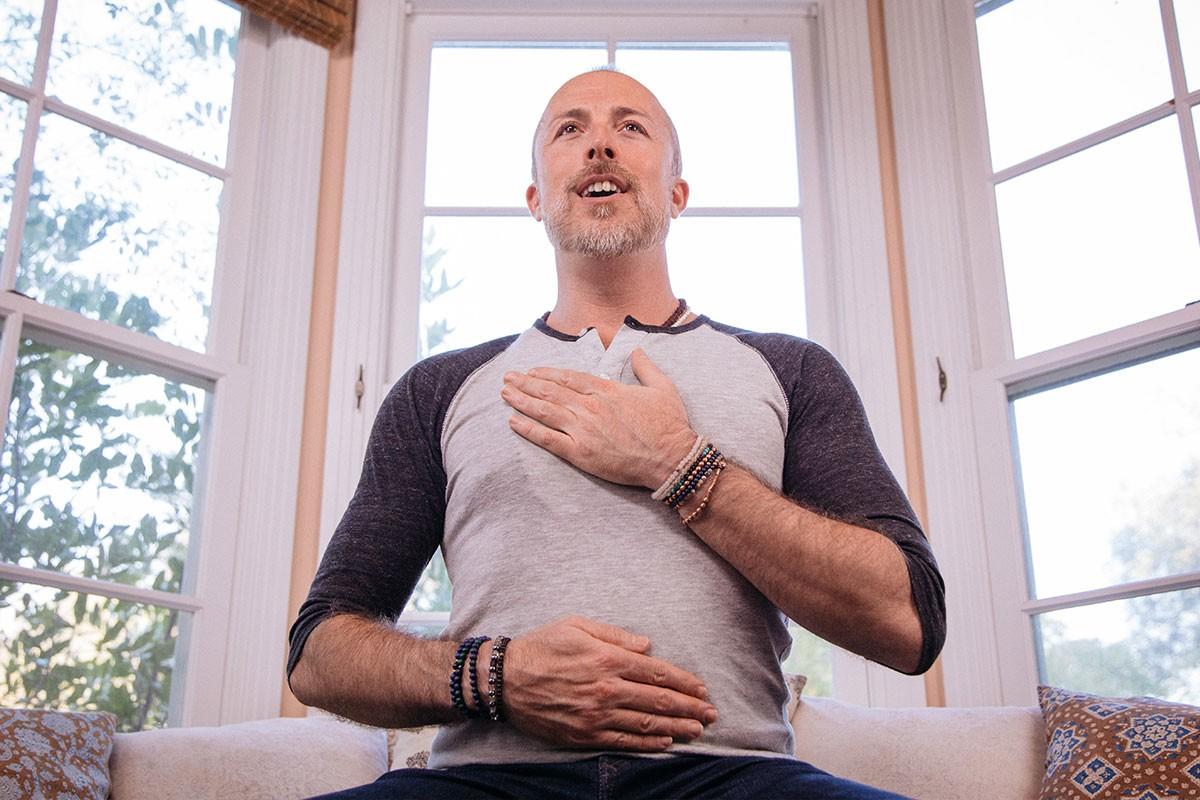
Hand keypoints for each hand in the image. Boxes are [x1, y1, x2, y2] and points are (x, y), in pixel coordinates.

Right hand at [487, 615, 717, 751]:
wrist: (504, 680)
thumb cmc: (541, 647)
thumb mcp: (577, 626)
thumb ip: (615, 635)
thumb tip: (647, 646)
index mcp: (607, 659)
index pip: (656, 672)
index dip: (684, 682)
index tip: (702, 689)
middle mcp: (606, 689)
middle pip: (658, 700)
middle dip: (689, 708)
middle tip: (711, 714)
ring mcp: (596, 715)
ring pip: (646, 723)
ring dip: (676, 727)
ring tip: (697, 730)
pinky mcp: (584, 735)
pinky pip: (624, 741)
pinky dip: (648, 743)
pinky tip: (665, 742)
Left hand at [500, 348, 695, 488]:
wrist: (670, 458)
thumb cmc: (669, 425)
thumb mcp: (663, 388)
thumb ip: (646, 367)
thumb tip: (637, 350)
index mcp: (607, 390)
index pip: (568, 378)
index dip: (547, 373)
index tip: (532, 370)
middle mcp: (590, 407)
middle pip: (550, 391)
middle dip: (526, 383)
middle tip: (508, 378)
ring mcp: (583, 429)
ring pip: (544, 411)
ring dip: (522, 401)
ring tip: (505, 394)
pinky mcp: (580, 453)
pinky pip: (547, 439)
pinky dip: (528, 429)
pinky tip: (513, 422)